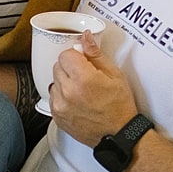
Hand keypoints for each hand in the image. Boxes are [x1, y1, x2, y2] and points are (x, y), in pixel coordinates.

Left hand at [48, 32, 139, 147]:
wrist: (118, 134)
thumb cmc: (120, 106)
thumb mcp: (114, 75)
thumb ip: (96, 54)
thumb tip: (86, 37)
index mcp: (83, 79)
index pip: (66, 54)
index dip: (76, 56)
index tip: (84, 62)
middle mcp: (68, 92)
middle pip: (58, 66)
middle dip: (70, 67)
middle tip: (85, 76)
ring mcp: (60, 105)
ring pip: (54, 81)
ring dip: (64, 82)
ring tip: (82, 91)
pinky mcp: (56, 116)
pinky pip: (53, 97)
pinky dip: (61, 96)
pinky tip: (77, 101)